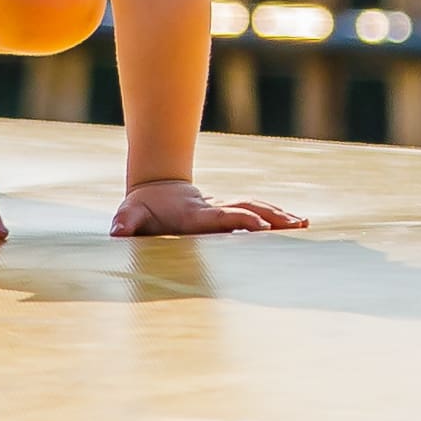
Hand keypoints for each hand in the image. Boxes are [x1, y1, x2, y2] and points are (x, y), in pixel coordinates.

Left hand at [113, 179, 304, 236]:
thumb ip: (125, 222)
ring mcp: (224, 208)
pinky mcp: (230, 211)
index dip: (239, 221)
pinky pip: (257, 211)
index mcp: (195, 214)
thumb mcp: (130, 213)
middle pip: (247, 209)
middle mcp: (214, 209)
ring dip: (279, 216)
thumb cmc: (143, 207)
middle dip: (272, 217)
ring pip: (256, 207)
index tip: (259, 227)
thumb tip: (116, 232)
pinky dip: (277, 216)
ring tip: (304, 224)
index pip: (221, 217)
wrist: (158, 187)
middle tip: (296, 226)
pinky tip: (298, 223)